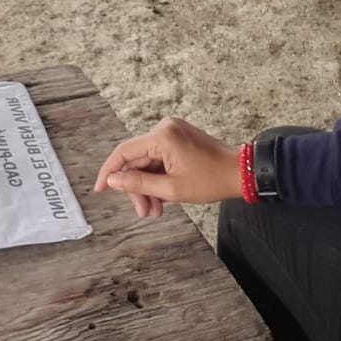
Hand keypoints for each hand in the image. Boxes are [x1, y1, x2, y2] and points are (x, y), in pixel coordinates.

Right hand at [94, 117, 238, 218]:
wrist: (240, 173)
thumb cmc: (211, 180)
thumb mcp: (171, 189)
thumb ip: (138, 184)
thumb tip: (113, 180)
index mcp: (162, 137)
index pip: (124, 153)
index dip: (109, 172)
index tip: (100, 189)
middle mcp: (165, 128)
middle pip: (137, 161)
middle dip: (138, 188)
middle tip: (143, 212)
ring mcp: (173, 132)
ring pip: (148, 162)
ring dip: (148, 186)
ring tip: (155, 210)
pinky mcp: (179, 138)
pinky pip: (159, 158)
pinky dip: (158, 178)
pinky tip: (162, 197)